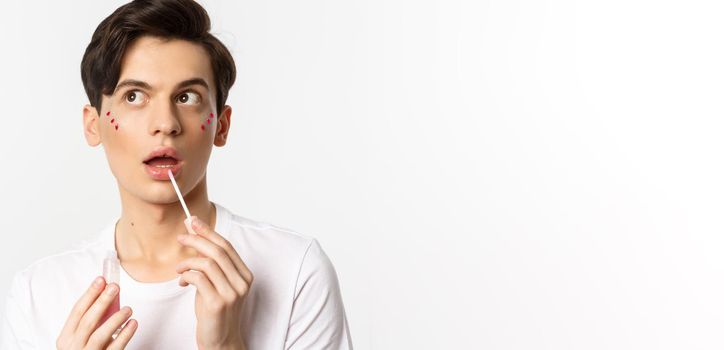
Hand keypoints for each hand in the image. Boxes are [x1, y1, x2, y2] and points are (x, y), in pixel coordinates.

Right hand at [56, 277, 137, 348]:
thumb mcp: (80, 338)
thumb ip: (90, 321)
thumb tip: (107, 296)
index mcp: (65, 338)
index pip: (77, 312)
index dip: (89, 294)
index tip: (101, 280)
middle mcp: (73, 347)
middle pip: (88, 321)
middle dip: (102, 302)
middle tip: (115, 287)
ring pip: (100, 335)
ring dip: (115, 319)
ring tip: (128, 309)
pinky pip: (115, 348)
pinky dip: (125, 335)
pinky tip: (133, 324)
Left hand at [176, 216, 253, 349]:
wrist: (220, 341)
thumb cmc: (215, 312)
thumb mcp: (215, 284)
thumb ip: (210, 265)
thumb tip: (195, 237)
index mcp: (244, 275)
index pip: (226, 246)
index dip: (209, 232)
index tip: (194, 222)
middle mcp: (241, 282)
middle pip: (217, 251)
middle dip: (197, 239)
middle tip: (181, 237)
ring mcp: (231, 293)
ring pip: (207, 263)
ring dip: (187, 262)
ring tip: (178, 268)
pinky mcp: (218, 303)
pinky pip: (198, 279)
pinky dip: (186, 276)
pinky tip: (182, 282)